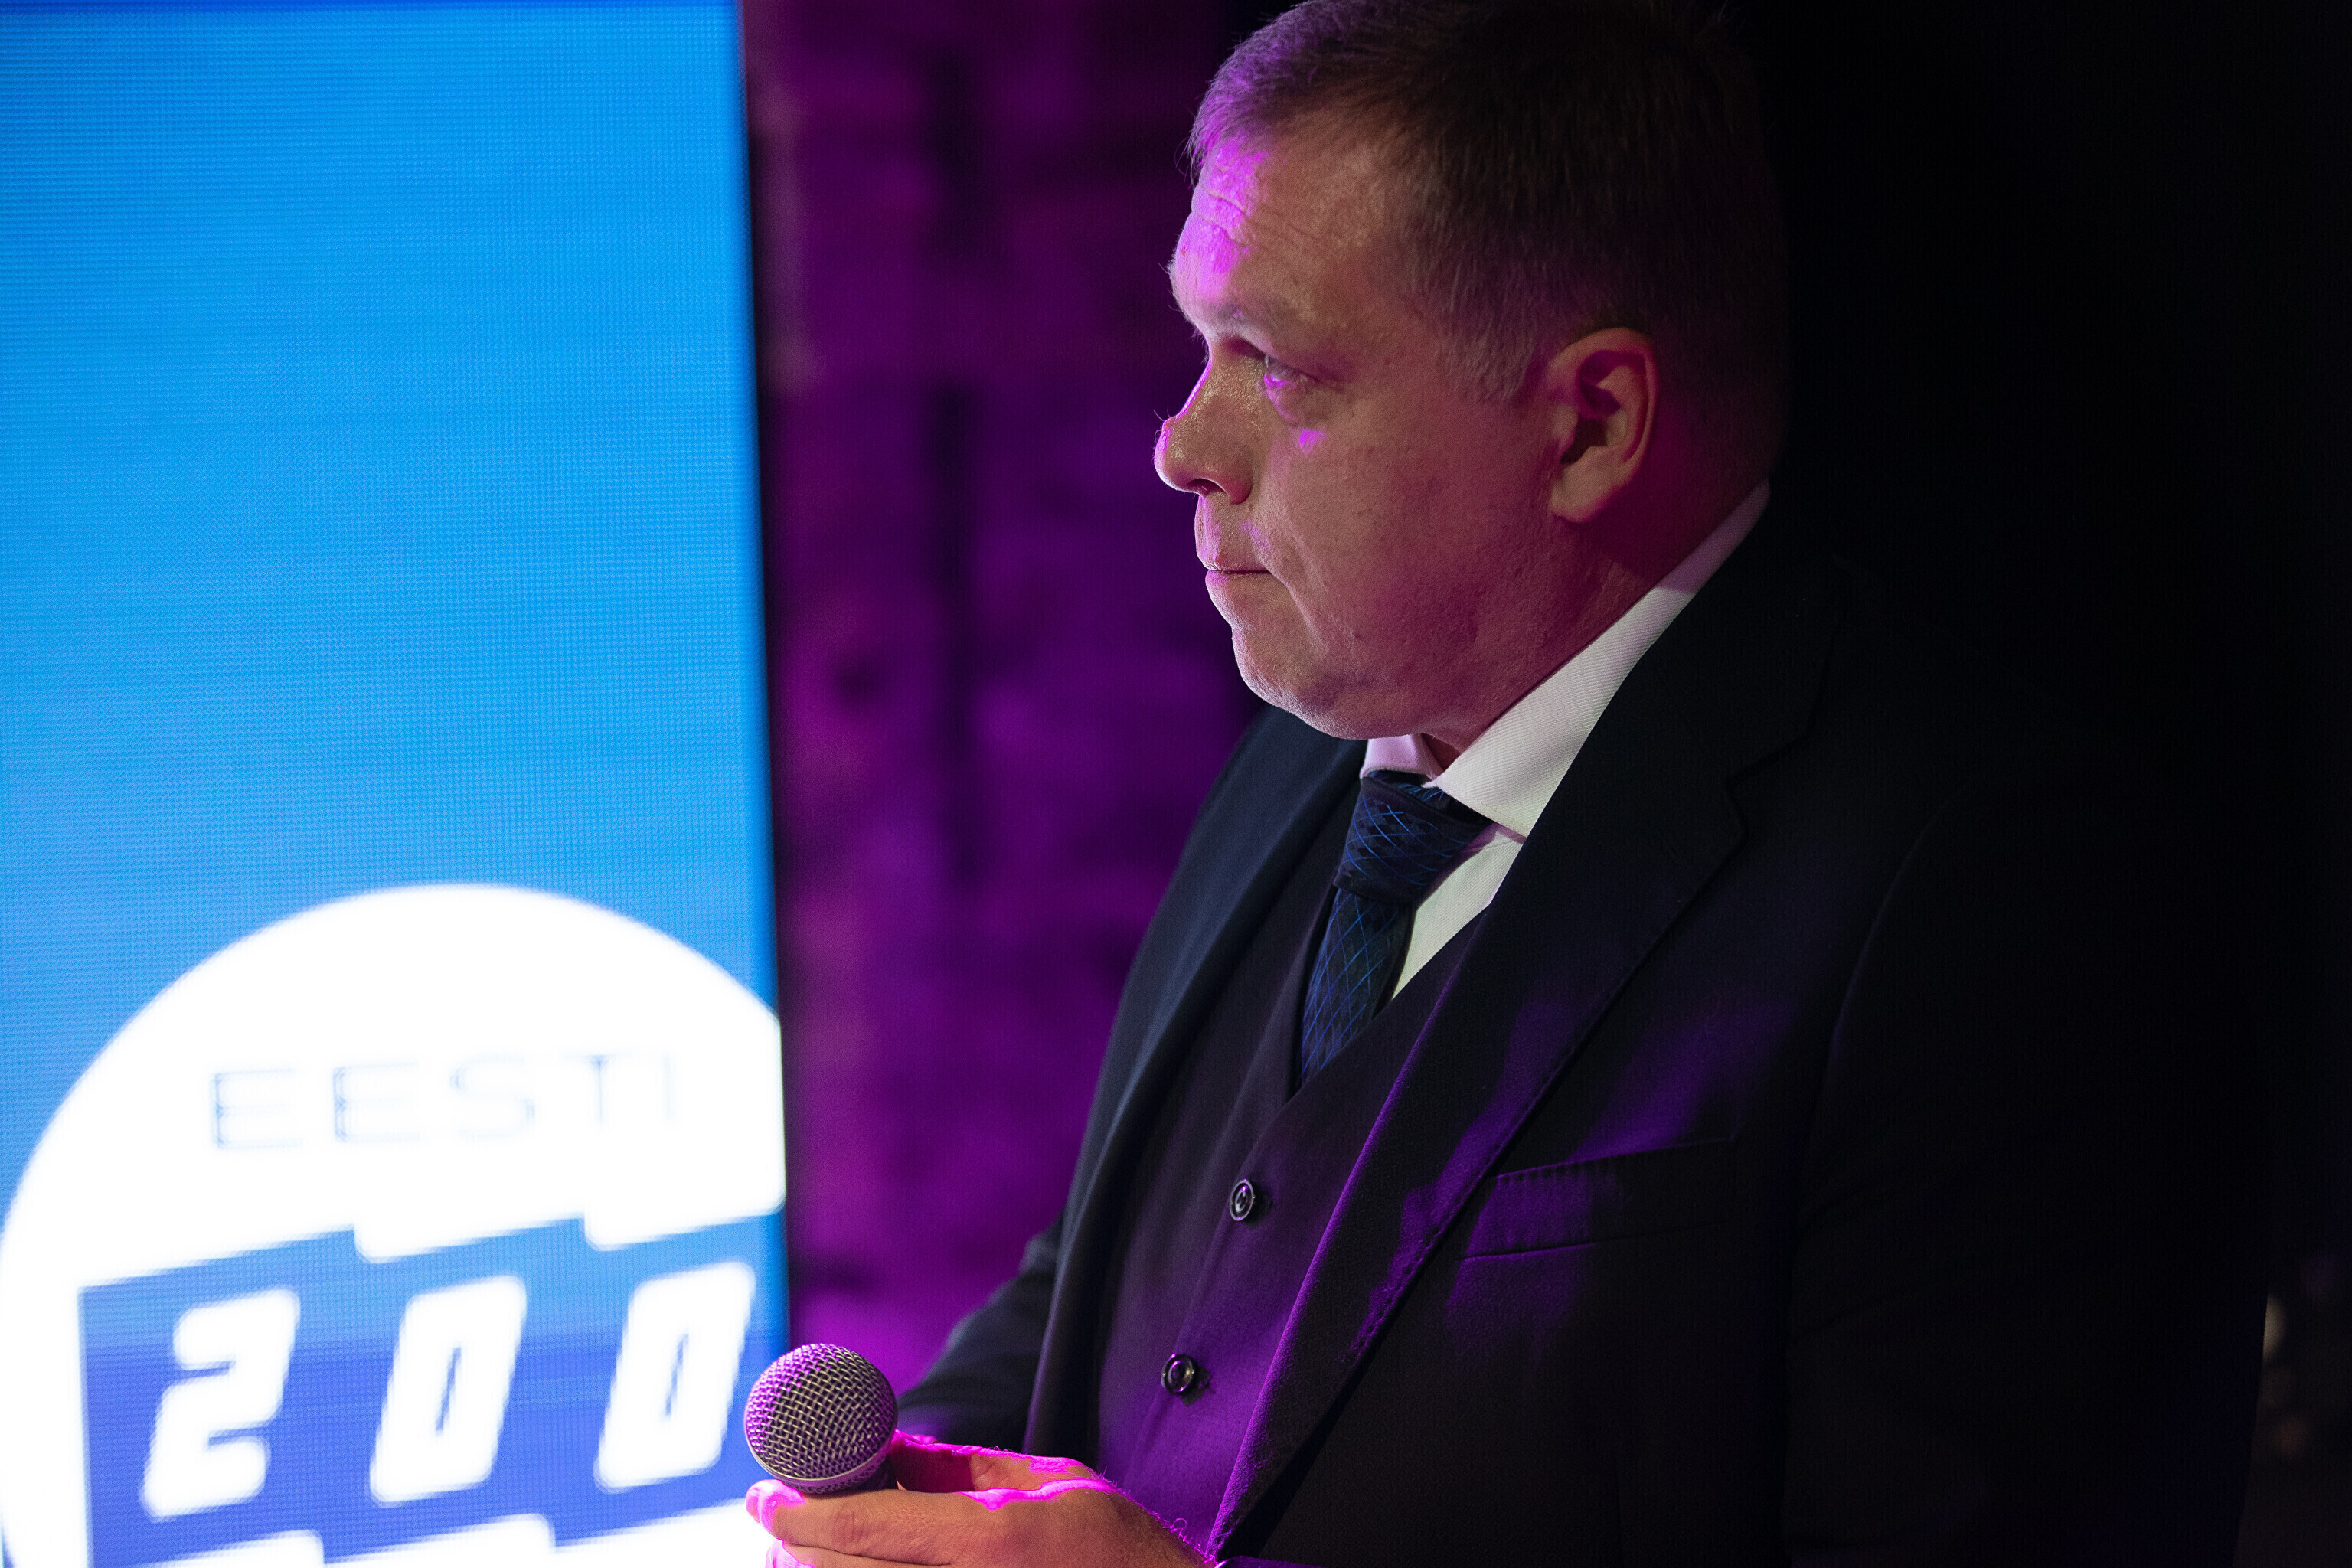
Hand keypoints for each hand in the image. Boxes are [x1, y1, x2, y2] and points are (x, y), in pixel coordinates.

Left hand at [746, 1431, 1210, 1567]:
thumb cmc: (1120, 1553)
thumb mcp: (1054, 1484)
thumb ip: (962, 1468)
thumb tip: (888, 1444)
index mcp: (989, 1543)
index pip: (863, 1524)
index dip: (798, 1505)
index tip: (762, 1492)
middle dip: (793, 1541)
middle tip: (776, 1514)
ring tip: (809, 1546)